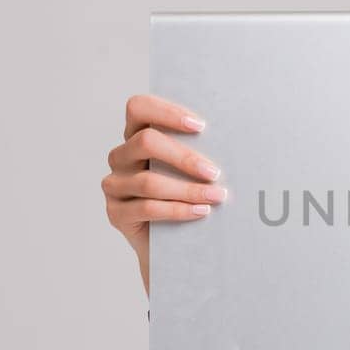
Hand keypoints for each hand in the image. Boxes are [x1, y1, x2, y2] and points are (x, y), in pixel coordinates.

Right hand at [102, 94, 226, 294]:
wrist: (173, 241)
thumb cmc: (187, 193)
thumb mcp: (191, 169)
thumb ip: (199, 150)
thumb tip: (234, 141)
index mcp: (136, 135)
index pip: (139, 108)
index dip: (167, 112)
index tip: (200, 126)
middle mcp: (121, 156)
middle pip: (145, 142)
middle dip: (184, 157)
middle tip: (214, 172)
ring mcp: (115, 185)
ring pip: (149, 181)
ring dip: (188, 189)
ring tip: (217, 196)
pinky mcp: (115, 213)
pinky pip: (147, 208)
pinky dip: (178, 210)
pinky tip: (201, 211)